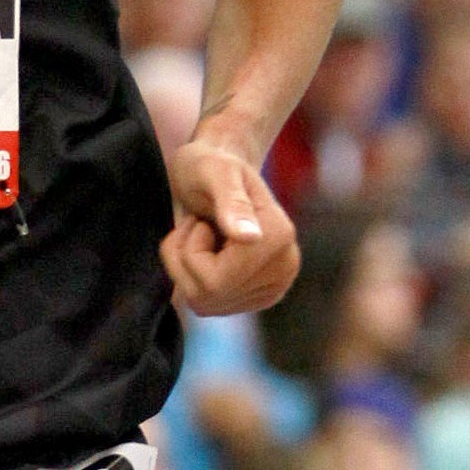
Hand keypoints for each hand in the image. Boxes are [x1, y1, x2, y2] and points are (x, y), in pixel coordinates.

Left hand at [161, 137, 298, 316]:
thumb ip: (231, 201)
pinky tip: (207, 252)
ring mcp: (274, 287)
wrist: (216, 171)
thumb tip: (250, 237)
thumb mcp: (213, 172)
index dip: (191, 250)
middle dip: (185, 259)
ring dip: (186, 267)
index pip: (217, 280)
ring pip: (205, 303)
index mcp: (278, 236)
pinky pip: (208, 305)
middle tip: (196, 224)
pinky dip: (193, 278)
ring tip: (202, 234)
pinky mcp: (257, 298)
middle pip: (209, 295)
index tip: (200, 219)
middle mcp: (284, 268)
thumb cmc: (208, 164)